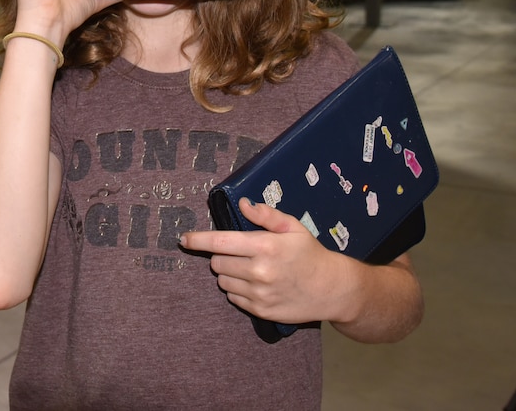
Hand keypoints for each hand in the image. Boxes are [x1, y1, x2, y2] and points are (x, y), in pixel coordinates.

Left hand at [180, 198, 351, 323]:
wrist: (332, 289)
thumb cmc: (310, 254)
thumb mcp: (292, 227)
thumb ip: (266, 215)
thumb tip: (243, 204)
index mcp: (264, 246)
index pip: (219, 242)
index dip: (197, 240)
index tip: (184, 239)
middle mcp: (258, 271)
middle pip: (216, 262)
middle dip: (222, 256)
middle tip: (241, 253)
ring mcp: (258, 294)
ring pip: (222, 281)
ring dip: (229, 273)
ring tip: (250, 269)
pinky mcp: (260, 311)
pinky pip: (233, 298)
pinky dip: (238, 290)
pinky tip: (256, 284)